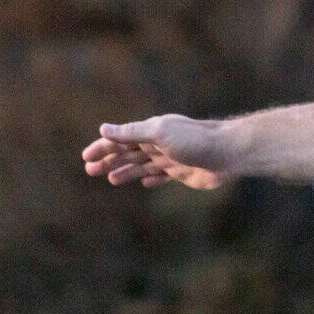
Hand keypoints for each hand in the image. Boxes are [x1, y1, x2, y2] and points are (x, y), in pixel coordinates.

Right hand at [81, 114, 234, 189]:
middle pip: (128, 154)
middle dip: (109, 161)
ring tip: (111, 180)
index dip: (102, 148)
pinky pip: (161, 176)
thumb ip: (132, 133)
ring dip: (125, 172)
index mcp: (151, 132)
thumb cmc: (195, 140)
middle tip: (89, 170)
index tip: (86, 157)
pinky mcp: (183, 173)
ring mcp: (170, 158)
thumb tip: (103, 128)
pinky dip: (151, 179)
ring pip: (142, 166)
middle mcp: (159, 144)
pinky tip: (145, 184)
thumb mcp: (159, 133)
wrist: (227, 152)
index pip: (120, 140)